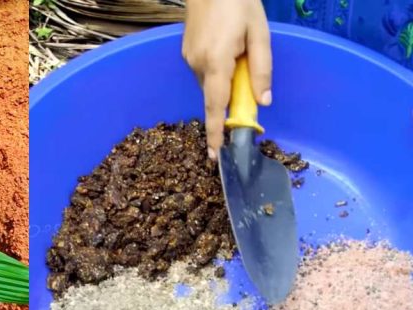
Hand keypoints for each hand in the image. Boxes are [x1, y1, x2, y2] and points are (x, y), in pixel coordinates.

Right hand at [182, 0, 271, 158]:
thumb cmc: (238, 2)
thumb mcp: (259, 34)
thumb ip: (261, 70)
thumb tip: (262, 102)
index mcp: (216, 61)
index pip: (215, 106)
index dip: (216, 132)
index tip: (215, 154)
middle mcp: (197, 64)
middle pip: (214, 95)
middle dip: (229, 99)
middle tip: (247, 86)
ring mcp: (189, 58)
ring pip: (210, 83)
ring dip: (224, 81)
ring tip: (238, 51)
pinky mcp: (186, 52)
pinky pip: (204, 71)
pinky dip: (217, 71)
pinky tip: (227, 49)